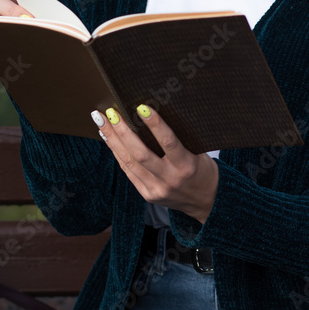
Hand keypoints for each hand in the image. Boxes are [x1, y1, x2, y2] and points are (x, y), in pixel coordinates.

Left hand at [92, 105, 218, 223]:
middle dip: (122, 132)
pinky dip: (117, 154)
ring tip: (102, 122)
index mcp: (187, 166)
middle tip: (110, 113)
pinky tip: (109, 139)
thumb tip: (153, 114)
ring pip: (129, 163)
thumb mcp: (199, 153)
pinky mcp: (147, 195)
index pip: (168, 142)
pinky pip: (128, 172)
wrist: (206, 202)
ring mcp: (156, 189)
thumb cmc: (202, 171)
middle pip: (140, 154)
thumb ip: (180, 139)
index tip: (141, 107)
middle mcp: (170, 179)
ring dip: (113, 141)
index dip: (154, 124)